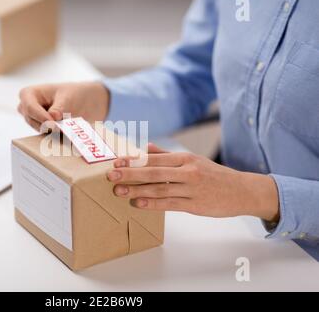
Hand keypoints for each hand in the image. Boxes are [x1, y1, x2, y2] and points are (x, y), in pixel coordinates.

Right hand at [18, 82, 109, 131]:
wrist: (84, 101)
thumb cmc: (73, 94)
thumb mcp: (67, 98)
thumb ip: (59, 108)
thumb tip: (52, 118)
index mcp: (28, 94)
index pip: (30, 108)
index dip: (41, 117)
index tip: (53, 124)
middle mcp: (26, 108)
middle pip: (32, 121)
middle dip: (47, 126)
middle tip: (63, 130)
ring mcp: (33, 120)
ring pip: (39, 130)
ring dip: (54, 131)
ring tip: (68, 130)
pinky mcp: (42, 130)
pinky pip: (47, 136)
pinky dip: (57, 136)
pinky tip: (68, 134)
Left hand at [107, 143, 279, 221]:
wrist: (242, 191)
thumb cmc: (214, 175)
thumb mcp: (193, 160)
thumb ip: (168, 155)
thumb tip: (146, 147)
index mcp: (185, 158)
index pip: (154, 158)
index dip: (134, 160)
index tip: (116, 162)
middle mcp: (187, 171)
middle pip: (154, 172)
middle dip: (130, 174)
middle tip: (111, 176)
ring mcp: (191, 188)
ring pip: (159, 188)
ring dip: (137, 190)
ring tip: (119, 191)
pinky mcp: (194, 205)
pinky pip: (170, 204)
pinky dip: (153, 204)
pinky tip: (138, 204)